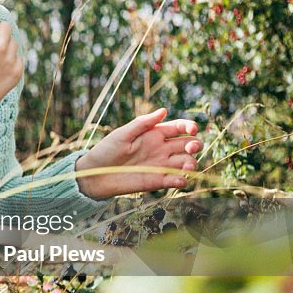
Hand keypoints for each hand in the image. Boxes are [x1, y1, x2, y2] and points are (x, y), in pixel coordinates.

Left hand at [75, 107, 202, 198]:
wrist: (96, 174)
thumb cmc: (107, 150)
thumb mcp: (122, 134)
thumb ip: (143, 123)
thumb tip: (164, 110)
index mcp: (155, 134)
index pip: (179, 127)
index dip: (189, 126)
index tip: (192, 128)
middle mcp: (162, 149)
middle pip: (189, 144)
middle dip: (195, 144)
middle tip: (190, 147)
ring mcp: (162, 165)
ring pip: (187, 162)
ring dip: (191, 164)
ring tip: (185, 167)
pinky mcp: (158, 181)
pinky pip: (176, 181)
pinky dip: (181, 181)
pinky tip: (178, 181)